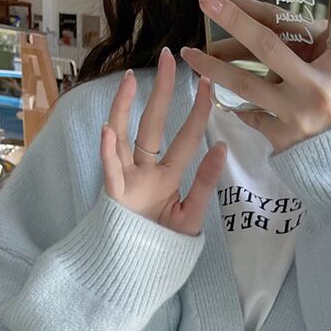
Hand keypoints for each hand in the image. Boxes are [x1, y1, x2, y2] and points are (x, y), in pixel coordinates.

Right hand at [101, 47, 226, 235]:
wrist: (139, 273)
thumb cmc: (163, 246)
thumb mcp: (191, 216)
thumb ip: (205, 184)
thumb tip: (222, 149)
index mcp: (167, 176)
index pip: (186, 137)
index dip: (197, 111)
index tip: (208, 81)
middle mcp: (145, 171)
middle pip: (153, 124)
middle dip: (161, 92)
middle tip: (169, 58)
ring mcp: (127, 181)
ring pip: (124, 137)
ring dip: (125, 109)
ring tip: (131, 80)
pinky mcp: (114, 197)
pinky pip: (110, 171)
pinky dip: (108, 151)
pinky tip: (108, 130)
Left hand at [179, 0, 330, 153]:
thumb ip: (318, 42)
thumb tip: (295, 7)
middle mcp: (319, 85)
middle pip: (269, 44)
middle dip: (233, 17)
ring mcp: (298, 113)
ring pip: (244, 82)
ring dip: (212, 65)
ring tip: (188, 52)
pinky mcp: (281, 135)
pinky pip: (248, 111)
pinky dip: (235, 102)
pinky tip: (219, 94)